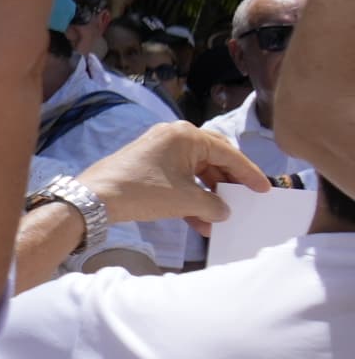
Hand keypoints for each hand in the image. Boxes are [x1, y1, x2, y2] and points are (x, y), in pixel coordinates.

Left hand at [79, 122, 270, 237]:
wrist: (94, 198)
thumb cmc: (142, 192)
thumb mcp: (185, 200)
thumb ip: (213, 204)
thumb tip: (223, 211)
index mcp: (186, 136)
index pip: (228, 153)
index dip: (249, 173)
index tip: (264, 189)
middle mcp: (174, 136)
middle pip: (213, 159)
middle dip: (229, 182)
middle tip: (246, 199)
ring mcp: (160, 149)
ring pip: (196, 172)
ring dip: (208, 195)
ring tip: (221, 218)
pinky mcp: (149, 164)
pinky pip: (179, 178)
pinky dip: (190, 197)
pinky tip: (199, 222)